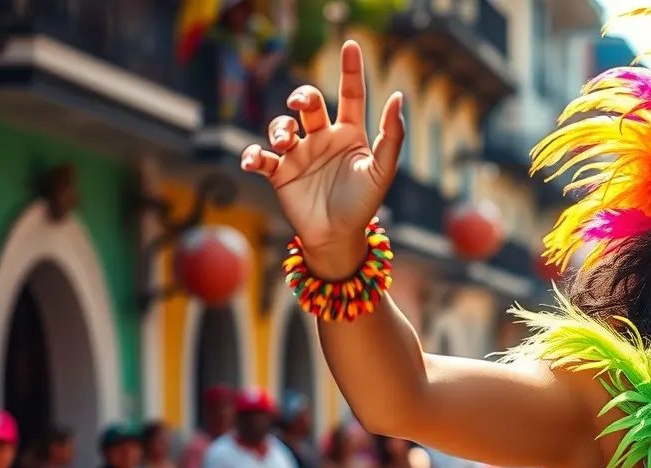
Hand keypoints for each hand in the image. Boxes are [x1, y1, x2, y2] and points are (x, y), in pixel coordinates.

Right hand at [241, 41, 404, 277]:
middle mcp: (323, 138)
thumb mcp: (383, 171)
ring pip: (281, 125)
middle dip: (302, 95)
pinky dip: (252, 156)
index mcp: (350, 134)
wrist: (339, 237)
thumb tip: (398, 97)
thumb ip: (391, 136)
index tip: (351, 45)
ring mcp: (299, 154)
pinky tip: (253, 161)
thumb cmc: (363, 204)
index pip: (351, 95)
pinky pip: (259, 157)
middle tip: (301, 103)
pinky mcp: (279, 174)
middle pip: (309, 103)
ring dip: (280, 128)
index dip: (351, 70)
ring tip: (286, 143)